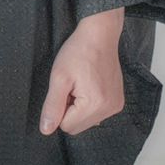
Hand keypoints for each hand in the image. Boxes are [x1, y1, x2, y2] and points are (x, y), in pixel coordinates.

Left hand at [39, 7, 124, 135]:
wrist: (100, 34)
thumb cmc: (79, 51)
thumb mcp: (59, 77)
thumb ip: (52, 106)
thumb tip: (46, 130)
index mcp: (95, 105)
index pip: (67, 126)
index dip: (60, 107)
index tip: (65, 88)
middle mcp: (110, 110)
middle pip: (78, 126)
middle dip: (70, 108)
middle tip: (72, 85)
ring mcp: (116, 106)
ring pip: (87, 120)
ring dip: (80, 106)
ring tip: (81, 82)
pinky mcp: (118, 101)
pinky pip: (97, 113)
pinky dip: (90, 103)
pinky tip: (90, 84)